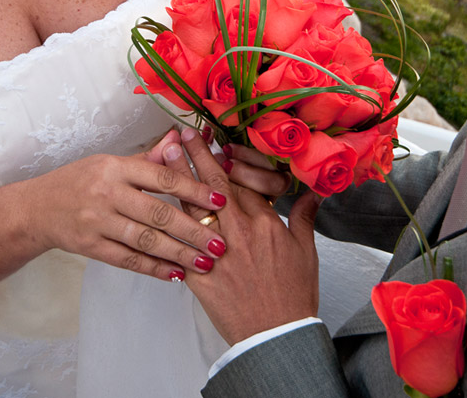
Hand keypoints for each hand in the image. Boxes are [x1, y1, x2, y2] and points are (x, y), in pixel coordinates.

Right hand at [22, 129, 227, 281]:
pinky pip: (128, 260)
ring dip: (179, 253)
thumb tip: (180, 138)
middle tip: (222, 243)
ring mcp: (97, 222)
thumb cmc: (82, 181)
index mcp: (116, 168)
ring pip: (146, 240)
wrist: (35, 208)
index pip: (162, 178)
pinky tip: (177, 274)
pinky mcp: (89, 246)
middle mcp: (107, 193)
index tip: (221, 202)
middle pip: (158, 213)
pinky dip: (154, 268)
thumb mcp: (112, 163)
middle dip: (194, 230)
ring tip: (206, 262)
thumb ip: (149, 157)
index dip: (194, 190)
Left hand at [172, 128, 321, 344]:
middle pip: (213, 186)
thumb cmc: (293, 293)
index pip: (241, 181)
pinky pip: (179, 242)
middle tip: (180, 134)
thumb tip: (311, 195)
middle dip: (196, 156)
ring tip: (160, 154)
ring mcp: (216, 251)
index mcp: (265, 222)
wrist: (275, 333)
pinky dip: (167, 221)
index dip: (225, 159)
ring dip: (175, 178)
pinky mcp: (199, 273)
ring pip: (192, 207)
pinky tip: (154, 204)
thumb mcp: (306, 251)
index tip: (213, 139)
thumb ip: (303, 218)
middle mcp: (239, 231)